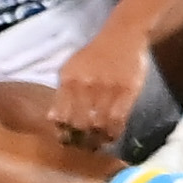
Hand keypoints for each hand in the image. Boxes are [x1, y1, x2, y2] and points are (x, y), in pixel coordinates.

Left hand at [44, 27, 154, 143]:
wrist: (122, 36)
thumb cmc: (95, 54)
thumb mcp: (71, 69)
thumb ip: (63, 93)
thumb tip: (55, 120)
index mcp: (68, 80)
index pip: (61, 116)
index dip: (64, 133)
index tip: (67, 141)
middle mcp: (85, 86)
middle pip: (79, 124)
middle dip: (80, 141)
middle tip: (83, 147)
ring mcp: (107, 89)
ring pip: (99, 125)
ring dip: (98, 139)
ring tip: (98, 143)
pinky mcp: (127, 91)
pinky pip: (118, 120)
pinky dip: (114, 132)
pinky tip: (112, 136)